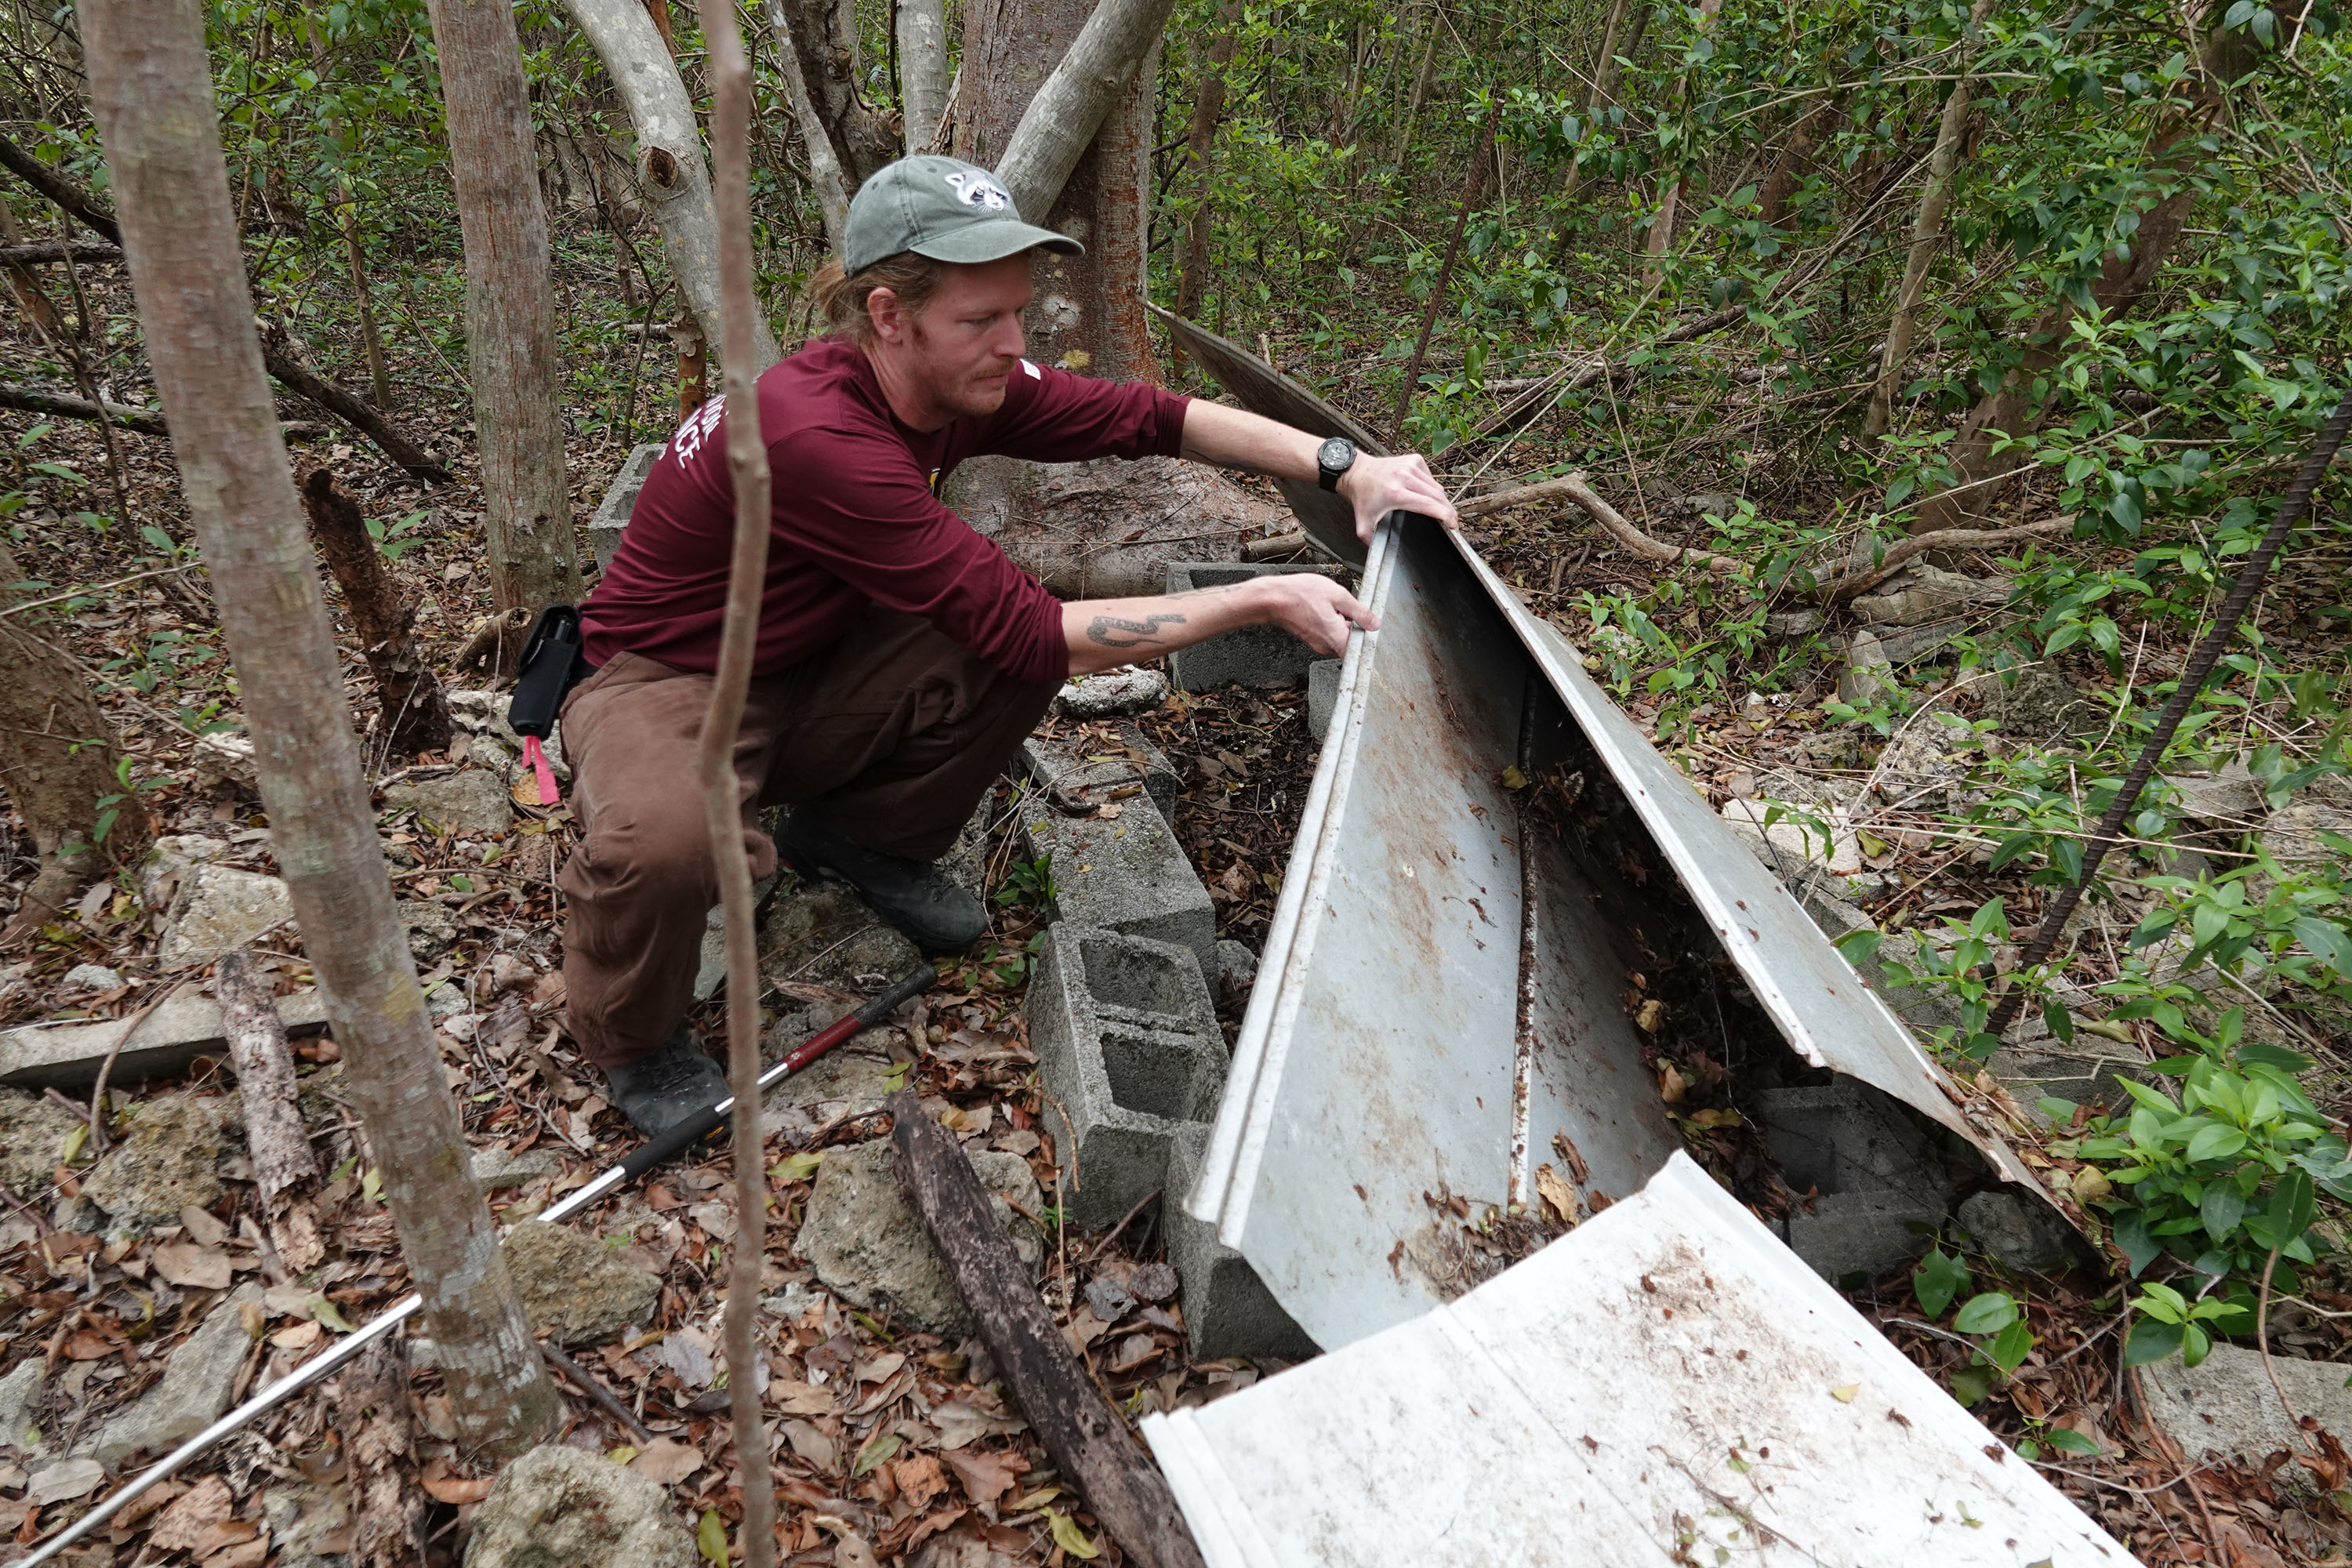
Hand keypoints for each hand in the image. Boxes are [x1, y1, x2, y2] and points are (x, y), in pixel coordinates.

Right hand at [1253, 572, 1379, 655]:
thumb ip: (1359, 611)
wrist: (1272, 598)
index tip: (1371, 631)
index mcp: (1337, 638)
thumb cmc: (1300, 595)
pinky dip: (1329, 621)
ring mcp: (1316, 643)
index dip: (1368, 642)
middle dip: (1354, 626)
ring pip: (1338, 636)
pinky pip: (1326, 633)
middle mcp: (1326, 646)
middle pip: (1350, 642)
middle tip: (1349, 609)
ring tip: (1332, 606)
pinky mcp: (1309, 638)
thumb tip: (1374, 623)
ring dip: (1340, 622)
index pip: (1360, 652)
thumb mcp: (1337, 595)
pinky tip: (1322, 607)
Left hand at [1338, 453, 1456, 542]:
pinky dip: (1432, 487)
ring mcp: (1411, 465)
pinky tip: (1425, 494)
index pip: (1429, 505)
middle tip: (1452, 522)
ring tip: (1440, 511)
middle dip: (1448, 511)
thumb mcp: (1363, 524)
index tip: (1453, 525)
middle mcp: (1404, 477)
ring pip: (1436, 487)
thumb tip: (1381, 556)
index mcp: (1395, 493)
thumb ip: (1372, 542)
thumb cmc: (1362, 497)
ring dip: (1441, 500)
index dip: (1445, 516)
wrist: (1357, 472)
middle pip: (1437, 496)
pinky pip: (1431, 477)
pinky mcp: (1414, 460)